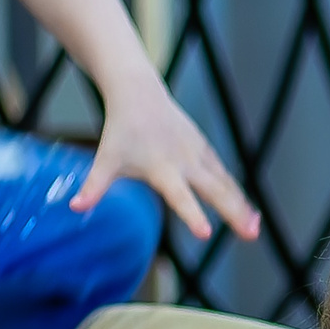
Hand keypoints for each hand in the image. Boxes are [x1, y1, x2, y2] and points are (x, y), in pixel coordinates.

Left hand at [75, 77, 259, 242]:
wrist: (139, 94)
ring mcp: (199, 155)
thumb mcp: (105, 159)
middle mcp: (185, 162)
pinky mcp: (205, 150)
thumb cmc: (121, 130)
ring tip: (255, 229)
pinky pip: (225, 176)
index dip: (192, 214)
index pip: (180, 195)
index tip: (206, 233)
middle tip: (250, 235)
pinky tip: (249, 211)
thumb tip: (75, 207)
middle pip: (215, 191)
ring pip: (225, 184)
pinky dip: (238, 193)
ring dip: (242, 206)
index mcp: (162, 167)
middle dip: (234, 213)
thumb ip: (94, 186)